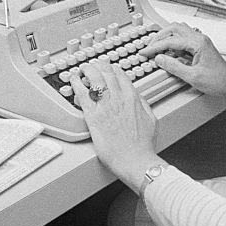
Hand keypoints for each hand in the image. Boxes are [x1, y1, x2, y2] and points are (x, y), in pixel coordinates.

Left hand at [70, 58, 161, 186]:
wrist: (135, 160)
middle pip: (106, 72)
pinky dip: (76, 84)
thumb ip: (143, 105)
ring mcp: (105, 106)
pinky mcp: (93, 117)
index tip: (106, 69)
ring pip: (94, 78)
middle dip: (97, 65)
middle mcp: (119, 98)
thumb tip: (138, 97)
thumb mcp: (151, 119)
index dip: (111, 69)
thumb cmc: (143, 145)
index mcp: (133, 98)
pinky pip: (82, 94)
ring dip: (87, 70)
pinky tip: (74, 81)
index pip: (120, 74)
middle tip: (92, 66)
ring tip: (82, 70)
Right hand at [139, 23, 225, 98]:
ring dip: (166, 36)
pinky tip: (169, 50)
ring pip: (179, 30)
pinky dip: (173, 41)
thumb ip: (174, 66)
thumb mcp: (192, 77)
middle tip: (149, 47)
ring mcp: (201, 41)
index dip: (155, 47)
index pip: (171, 41)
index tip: (145, 52)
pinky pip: (184, 37)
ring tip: (156, 46)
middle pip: (174, 28)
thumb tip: (159, 59)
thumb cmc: (217, 81)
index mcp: (198, 43)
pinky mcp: (201, 46)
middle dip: (159, 37)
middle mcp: (200, 38)